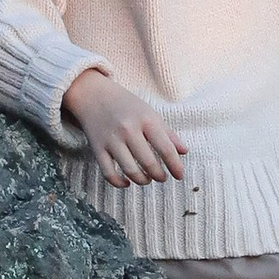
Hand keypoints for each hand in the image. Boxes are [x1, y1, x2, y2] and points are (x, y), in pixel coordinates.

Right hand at [65, 65, 187, 187]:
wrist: (93, 95)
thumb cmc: (126, 105)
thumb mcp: (149, 113)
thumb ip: (168, 133)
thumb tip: (184, 151)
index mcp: (146, 120)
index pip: (166, 148)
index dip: (175, 166)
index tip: (180, 176)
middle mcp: (128, 130)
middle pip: (148, 162)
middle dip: (159, 175)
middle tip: (163, 178)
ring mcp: (112, 140)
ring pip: (130, 171)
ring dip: (142, 180)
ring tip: (147, 179)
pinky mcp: (97, 148)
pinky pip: (109, 173)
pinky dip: (119, 183)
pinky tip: (127, 183)